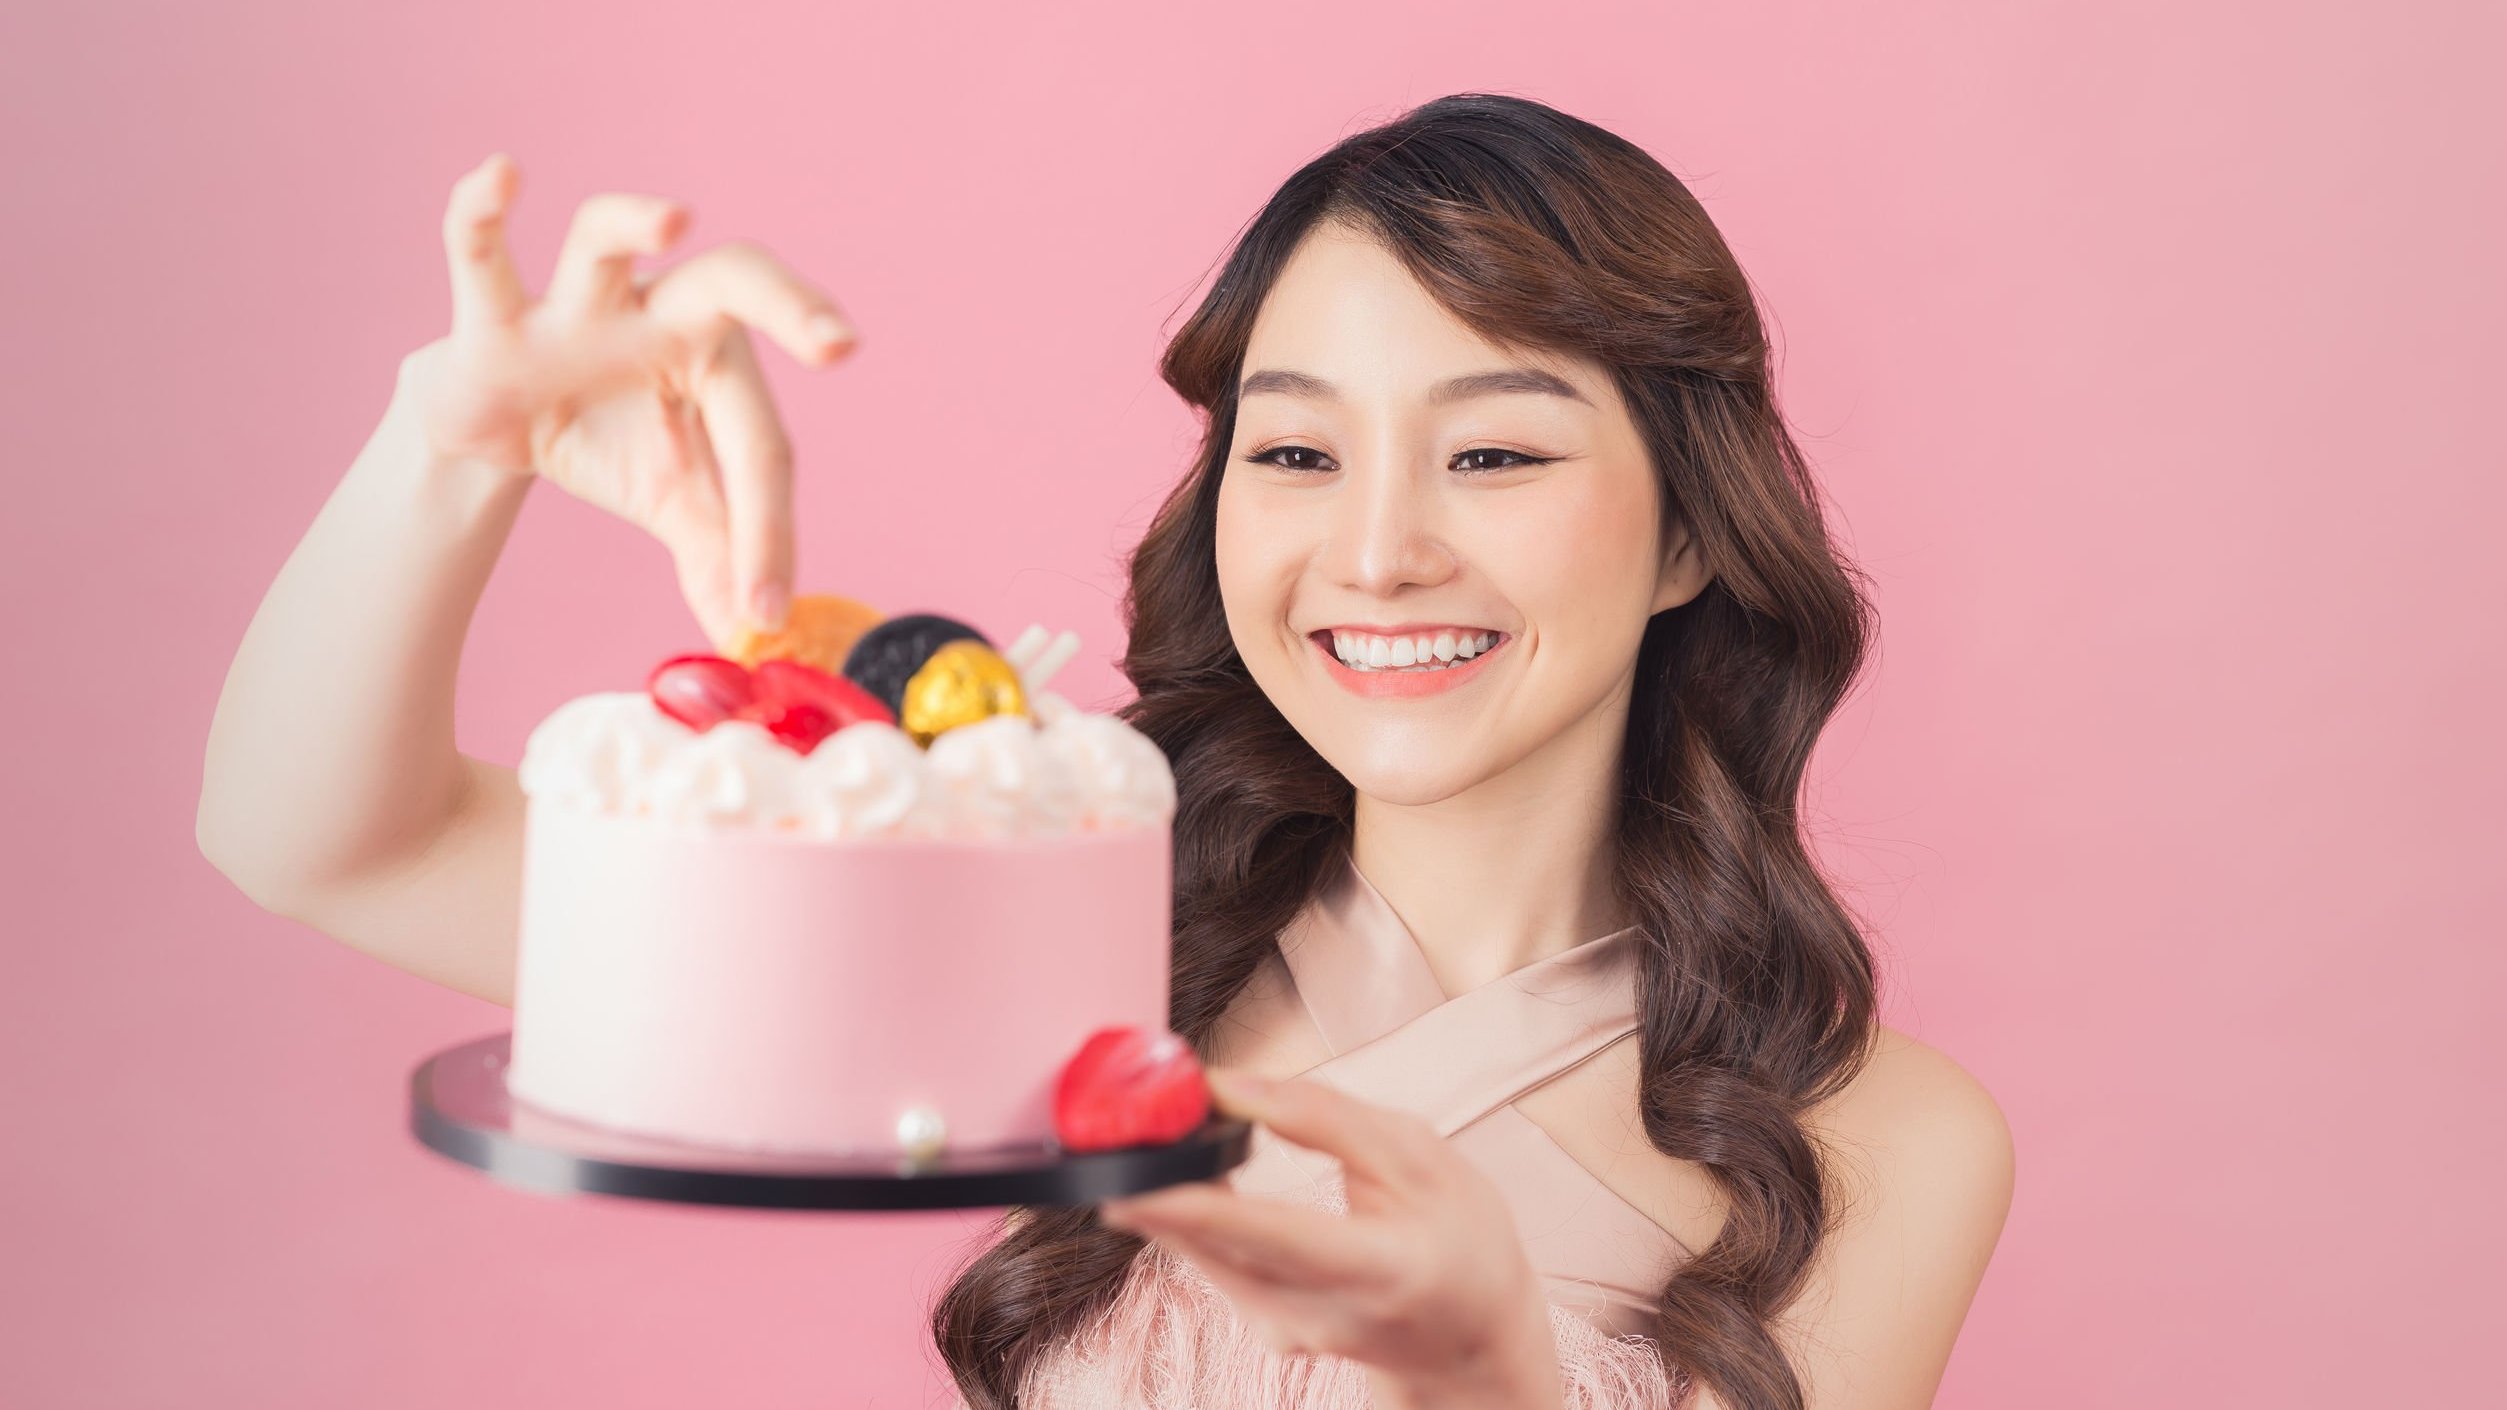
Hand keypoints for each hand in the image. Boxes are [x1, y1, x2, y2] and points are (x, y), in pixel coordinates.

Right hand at [400, 151, 860, 648]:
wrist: (499, 428)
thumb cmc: (613, 444)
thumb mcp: (676, 508)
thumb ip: (720, 563)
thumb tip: (757, 638)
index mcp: (720, 361)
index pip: (759, 443)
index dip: (767, 530)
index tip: (766, 607)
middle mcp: (660, 314)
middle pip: (735, 279)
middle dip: (787, 300)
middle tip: (837, 343)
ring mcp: (576, 305)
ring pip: (604, 238)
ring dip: (632, 221)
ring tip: (676, 217)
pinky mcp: (492, 314)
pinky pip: (482, 254)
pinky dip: (479, 214)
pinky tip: (499, 176)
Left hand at [1100, 1068, 1566, 1409]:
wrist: (1473, 1339)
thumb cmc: (1462, 1242)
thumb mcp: (1421, 1157)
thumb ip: (1323, 1116)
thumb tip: (1227, 1087)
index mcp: (1381, 1269)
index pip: (1271, 1234)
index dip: (1194, 1205)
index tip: (1133, 1177)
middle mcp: (1324, 1313)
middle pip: (1215, 1246)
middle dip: (1155, 1184)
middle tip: (1115, 1126)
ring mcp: (1288, 1331)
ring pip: (1201, 1255)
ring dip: (1165, 1193)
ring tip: (1150, 1133)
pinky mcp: (1264, 1329)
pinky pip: (1209, 1263)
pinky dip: (1188, 1215)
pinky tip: (1181, 1173)